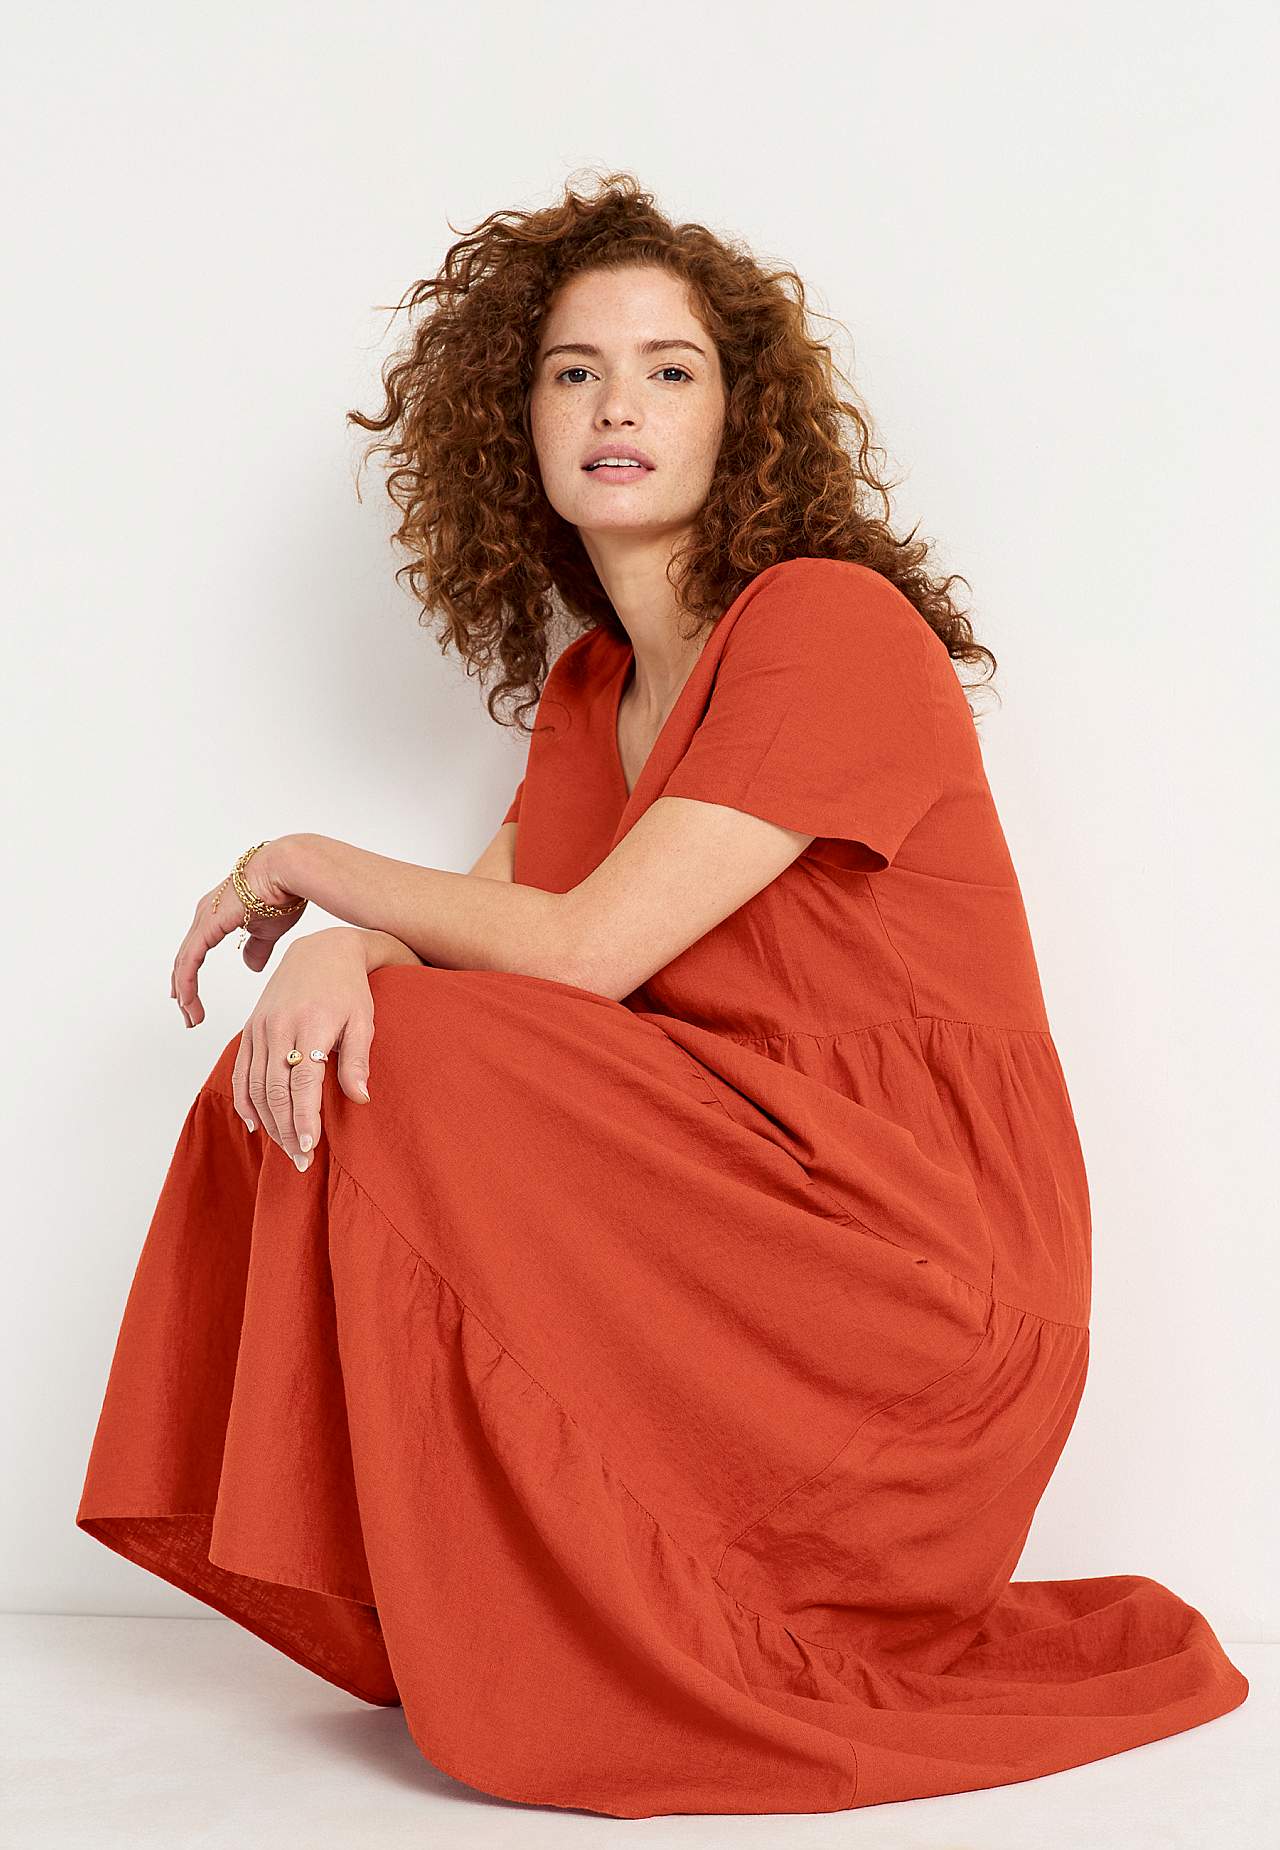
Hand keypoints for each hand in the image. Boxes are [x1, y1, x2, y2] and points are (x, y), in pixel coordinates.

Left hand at [171, 838, 307, 1028]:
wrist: (285, 872)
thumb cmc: (281, 893)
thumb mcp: (268, 930)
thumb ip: (256, 948)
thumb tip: (251, 966)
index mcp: (215, 916)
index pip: (194, 953)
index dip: (189, 978)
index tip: (189, 1000)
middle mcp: (204, 917)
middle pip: (184, 961)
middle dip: (184, 991)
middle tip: (189, 1016)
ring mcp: (203, 920)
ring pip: (183, 964)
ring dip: (185, 993)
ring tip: (191, 1017)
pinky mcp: (207, 926)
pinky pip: (189, 961)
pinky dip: (187, 984)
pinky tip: (188, 1001)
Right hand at [232, 928, 373, 1166]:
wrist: (321, 952)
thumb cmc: (349, 989)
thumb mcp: (363, 1021)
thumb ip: (357, 1060)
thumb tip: (361, 1098)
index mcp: (310, 1024)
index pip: (303, 1081)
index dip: (304, 1117)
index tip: (310, 1147)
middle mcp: (279, 1027)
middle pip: (276, 1090)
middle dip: (287, 1130)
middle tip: (301, 1161)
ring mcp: (260, 1028)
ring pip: (256, 1086)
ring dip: (269, 1122)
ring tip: (287, 1149)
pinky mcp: (250, 1029)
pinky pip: (241, 1071)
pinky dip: (244, 1100)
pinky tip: (255, 1124)